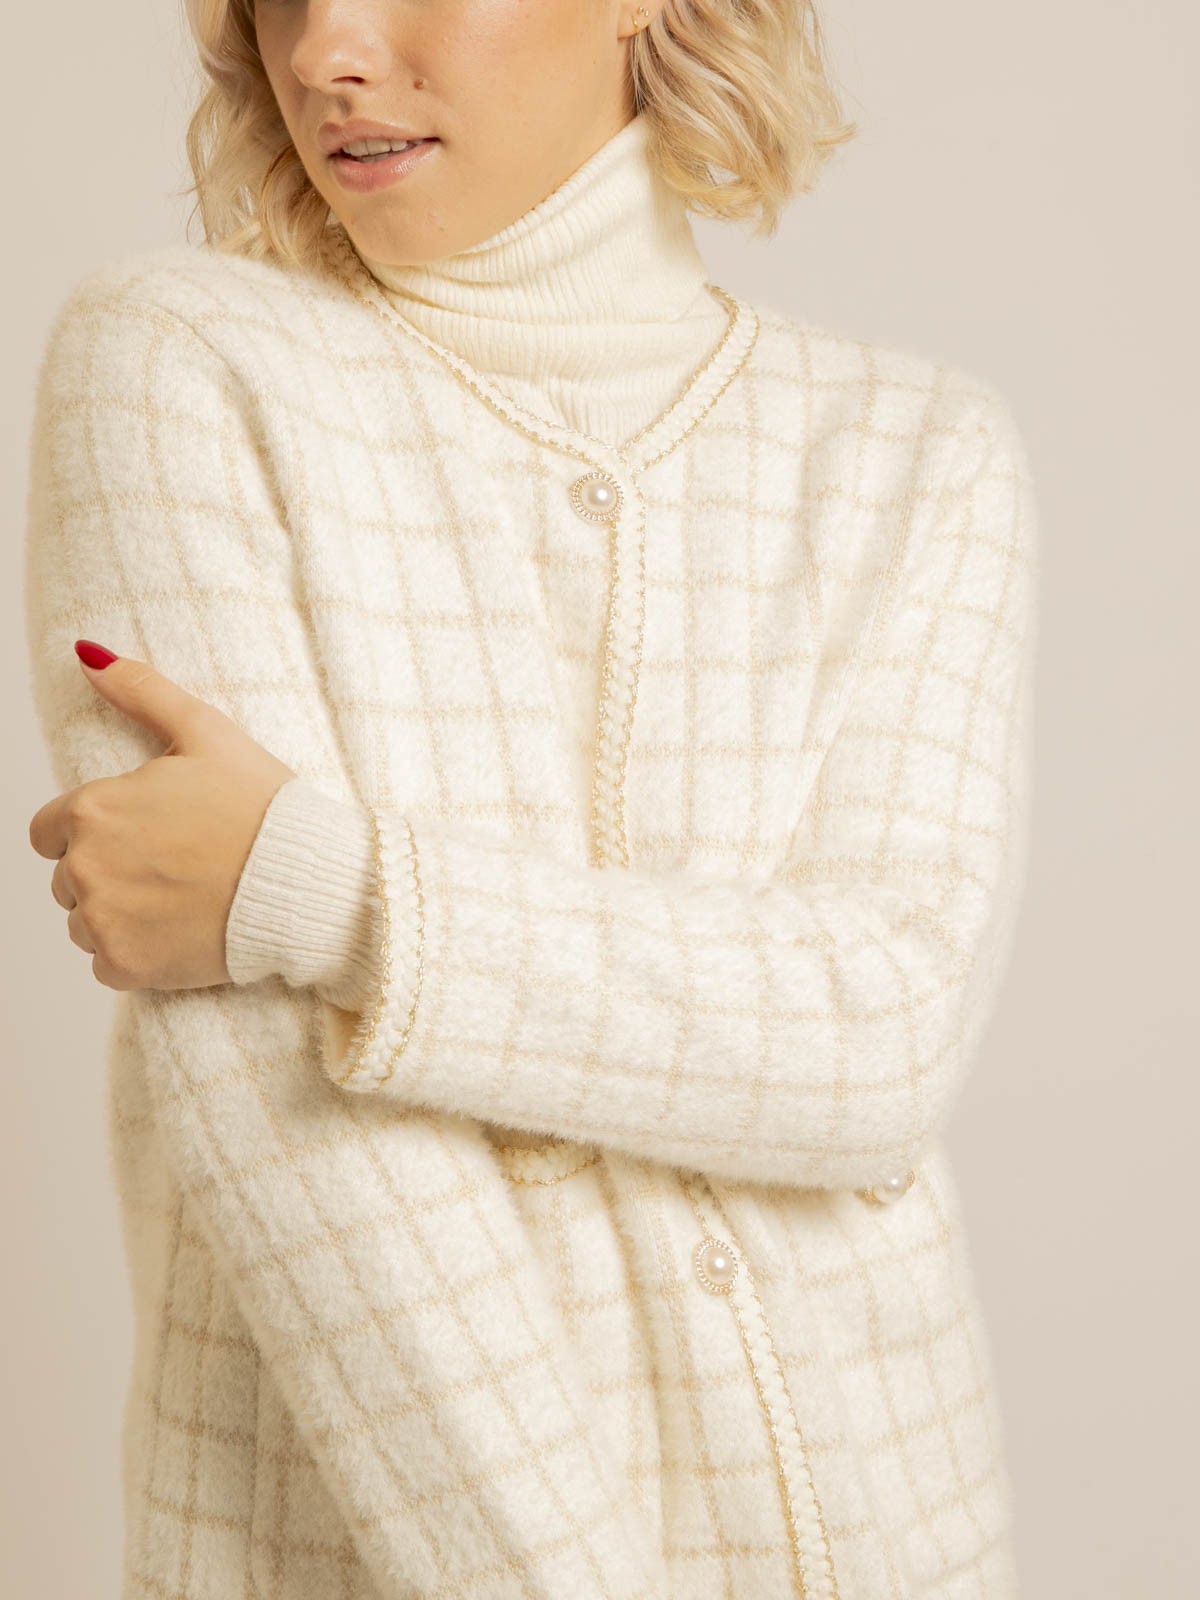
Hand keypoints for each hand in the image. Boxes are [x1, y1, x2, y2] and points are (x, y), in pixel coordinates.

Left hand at [28, 642, 296, 991]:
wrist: (309, 883)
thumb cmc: (263, 806)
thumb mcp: (206, 731)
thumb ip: (139, 691)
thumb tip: (88, 656)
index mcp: (92, 809)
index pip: (50, 831)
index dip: (96, 830)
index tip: (143, 835)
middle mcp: (84, 867)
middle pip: (69, 878)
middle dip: (110, 871)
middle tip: (173, 866)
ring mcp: (103, 921)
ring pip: (85, 921)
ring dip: (120, 914)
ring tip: (181, 899)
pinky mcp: (126, 965)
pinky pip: (107, 963)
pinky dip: (138, 953)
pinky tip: (181, 931)